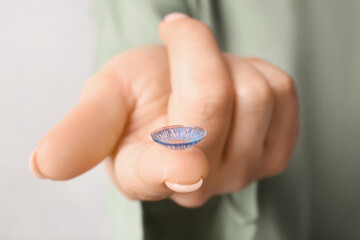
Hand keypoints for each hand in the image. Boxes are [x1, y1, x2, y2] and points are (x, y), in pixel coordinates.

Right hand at [30, 13, 298, 207]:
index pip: (168, 173)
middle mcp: (197, 183)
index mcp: (144, 173)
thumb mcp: (105, 98)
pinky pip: (282, 92)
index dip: (176, 168)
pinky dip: (255, 71)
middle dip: (194, 52)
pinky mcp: (273, 153)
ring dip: (227, 64)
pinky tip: (234, 85)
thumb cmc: (139, 96)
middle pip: (217, 102)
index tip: (184, 166)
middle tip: (178, 48)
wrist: (177, 97)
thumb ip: (81, 130)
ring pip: (257, 94)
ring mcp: (242, 172)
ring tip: (207, 74)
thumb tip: (42, 165)